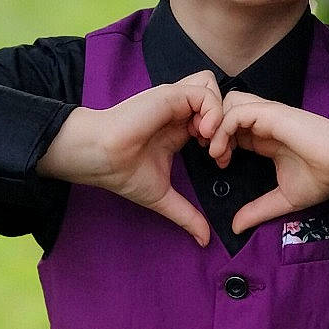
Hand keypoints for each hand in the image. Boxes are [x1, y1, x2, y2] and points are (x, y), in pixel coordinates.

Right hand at [36, 70, 221, 244]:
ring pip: (213, 87)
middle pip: (218, 98)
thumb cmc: (123, 173)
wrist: (101, 158)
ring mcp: (175, 101)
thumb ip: (187, 215)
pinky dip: (211, 111)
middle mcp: (179, 112)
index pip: (215, 120)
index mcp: (179, 129)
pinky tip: (201, 133)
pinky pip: (203, 92)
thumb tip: (205, 241)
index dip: (224, 138)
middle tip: (217, 150)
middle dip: (227, 123)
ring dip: (219, 114)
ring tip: (208, 139)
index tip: (218, 162)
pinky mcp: (169, 95)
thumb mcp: (164, 197)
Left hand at [193, 91, 328, 235]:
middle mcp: (264, 122)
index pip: (232, 126)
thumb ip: (257, 210)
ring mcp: (268, 115)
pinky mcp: (272, 114)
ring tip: (214, 152)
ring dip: (215, 125)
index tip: (217, 164)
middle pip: (226, 109)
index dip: (219, 140)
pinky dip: (223, 128)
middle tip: (211, 154)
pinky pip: (237, 112)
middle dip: (212, 128)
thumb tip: (235, 227)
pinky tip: (222, 150)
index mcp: (266, 137)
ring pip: (229, 104)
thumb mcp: (282, 199)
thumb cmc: (321, 180)